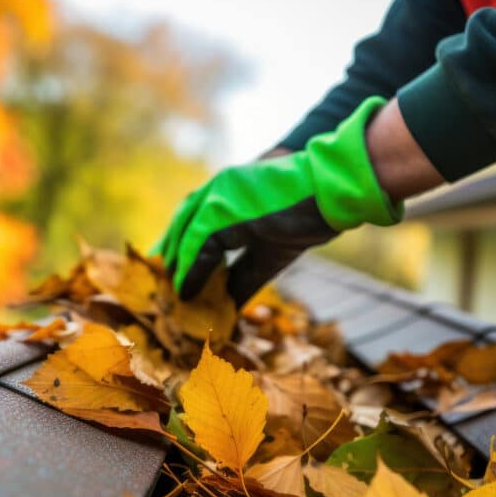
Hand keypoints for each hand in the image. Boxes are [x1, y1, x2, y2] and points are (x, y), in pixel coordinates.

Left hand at [153, 96, 402, 305]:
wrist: (330, 192)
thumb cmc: (310, 215)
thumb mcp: (271, 252)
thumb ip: (245, 275)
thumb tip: (228, 306)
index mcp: (231, 193)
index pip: (196, 221)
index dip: (185, 249)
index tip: (175, 271)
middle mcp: (218, 190)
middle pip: (183, 225)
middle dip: (173, 257)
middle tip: (165, 284)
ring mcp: (218, 196)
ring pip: (184, 234)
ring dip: (178, 266)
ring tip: (175, 292)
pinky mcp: (221, 210)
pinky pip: (197, 246)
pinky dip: (190, 271)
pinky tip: (186, 291)